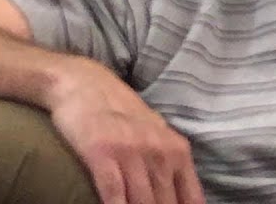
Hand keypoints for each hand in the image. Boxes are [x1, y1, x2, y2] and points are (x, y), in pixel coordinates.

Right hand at [48, 57, 205, 203]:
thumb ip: (172, 165)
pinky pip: (113, 192)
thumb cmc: (121, 113)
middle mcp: (159, 152)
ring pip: (142, 202)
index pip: (190, 198)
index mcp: (177, 151)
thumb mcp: (157, 135)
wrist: (85, 84)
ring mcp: (131, 152)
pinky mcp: (102, 153)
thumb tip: (187, 198)